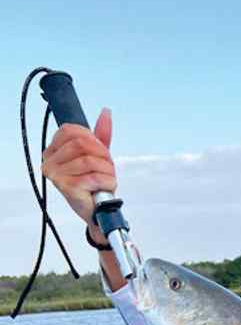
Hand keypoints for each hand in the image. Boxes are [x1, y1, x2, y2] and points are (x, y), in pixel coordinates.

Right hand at [41, 108, 116, 224]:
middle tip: (107, 168)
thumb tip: (106, 112)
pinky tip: (105, 188)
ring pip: (90, 161)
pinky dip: (107, 182)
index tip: (99, 152)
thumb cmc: (93, 184)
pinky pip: (94, 177)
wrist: (96, 211)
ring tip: (106, 179)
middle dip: (102, 155)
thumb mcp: (97, 156)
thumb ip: (100, 135)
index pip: (71, 130)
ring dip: (107, 171)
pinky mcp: (67, 187)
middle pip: (82, 144)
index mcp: (52, 151)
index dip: (91, 138)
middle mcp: (50, 162)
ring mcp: (56, 175)